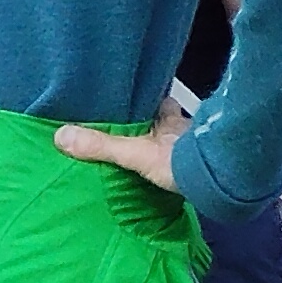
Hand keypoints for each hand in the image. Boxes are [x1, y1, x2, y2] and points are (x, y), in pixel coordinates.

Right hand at [53, 99, 192, 195]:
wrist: (217, 182)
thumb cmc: (180, 161)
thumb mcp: (135, 152)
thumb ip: (102, 146)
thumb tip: (64, 136)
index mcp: (169, 117)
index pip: (157, 100)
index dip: (146, 101)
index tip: (130, 102)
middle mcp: (183, 128)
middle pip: (164, 122)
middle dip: (150, 127)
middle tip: (131, 133)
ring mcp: (193, 147)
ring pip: (173, 142)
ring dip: (161, 147)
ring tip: (142, 155)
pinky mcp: (199, 167)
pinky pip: (180, 162)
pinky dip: (170, 165)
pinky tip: (161, 174)